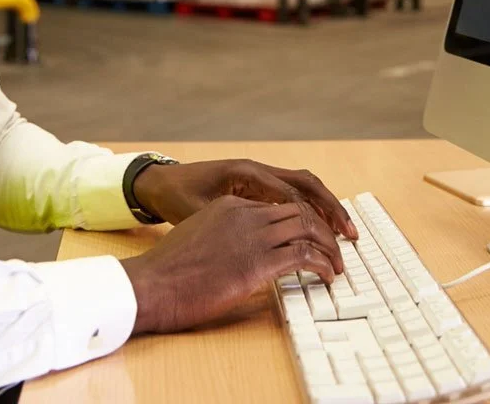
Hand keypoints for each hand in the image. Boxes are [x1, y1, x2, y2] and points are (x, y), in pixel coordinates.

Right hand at [121, 195, 341, 333]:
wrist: (152, 284)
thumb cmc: (168, 269)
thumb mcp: (198, 236)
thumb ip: (224, 234)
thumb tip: (241, 250)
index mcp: (230, 205)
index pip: (279, 205)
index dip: (302, 221)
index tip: (313, 236)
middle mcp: (245, 214)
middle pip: (300, 210)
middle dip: (324, 228)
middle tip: (336, 247)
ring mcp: (252, 236)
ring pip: (309, 229)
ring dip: (329, 247)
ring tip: (337, 264)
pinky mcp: (257, 263)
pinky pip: (305, 256)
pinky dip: (323, 264)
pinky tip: (327, 276)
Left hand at [133, 158, 357, 239]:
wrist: (161, 184)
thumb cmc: (177, 197)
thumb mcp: (200, 211)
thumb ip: (231, 219)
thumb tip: (264, 235)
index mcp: (247, 173)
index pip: (291, 194)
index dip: (313, 217)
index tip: (329, 239)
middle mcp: (258, 170)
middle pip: (306, 184)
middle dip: (331, 207)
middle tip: (350, 232)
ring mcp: (259, 176)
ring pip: (303, 187)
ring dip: (325, 206)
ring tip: (344, 230)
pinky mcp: (258, 186)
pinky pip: (292, 194)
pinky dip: (310, 208)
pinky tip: (320, 228)